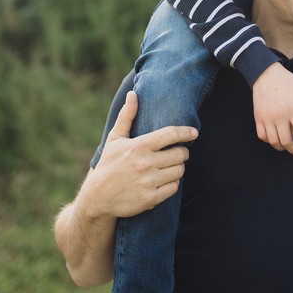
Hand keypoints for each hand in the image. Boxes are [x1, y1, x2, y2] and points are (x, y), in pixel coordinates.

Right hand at [83, 91, 197, 218]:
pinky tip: (164, 180)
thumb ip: (127, 116)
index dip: (186, 132)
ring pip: (179, 171)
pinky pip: (174, 187)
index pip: (170, 134)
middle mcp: (146, 163)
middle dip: (182, 152)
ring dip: (178, 168)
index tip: (194, 132)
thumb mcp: (115, 139)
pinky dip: (172, 183)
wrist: (98, 198)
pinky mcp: (151, 198)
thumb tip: (133, 94)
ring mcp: (149, 182)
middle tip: (178, 153)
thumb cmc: (108, 165)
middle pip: (180, 154)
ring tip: (169, 166)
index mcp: (139, 146)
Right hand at [252, 62, 292, 155]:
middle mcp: (279, 116)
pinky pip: (262, 136)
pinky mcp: (258, 118)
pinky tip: (276, 139)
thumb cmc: (287, 81)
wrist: (265, 73)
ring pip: (274, 142)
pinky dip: (269, 141)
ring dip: (283, 148)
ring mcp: (267, 118)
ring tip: (289, 147)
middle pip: (287, 142)